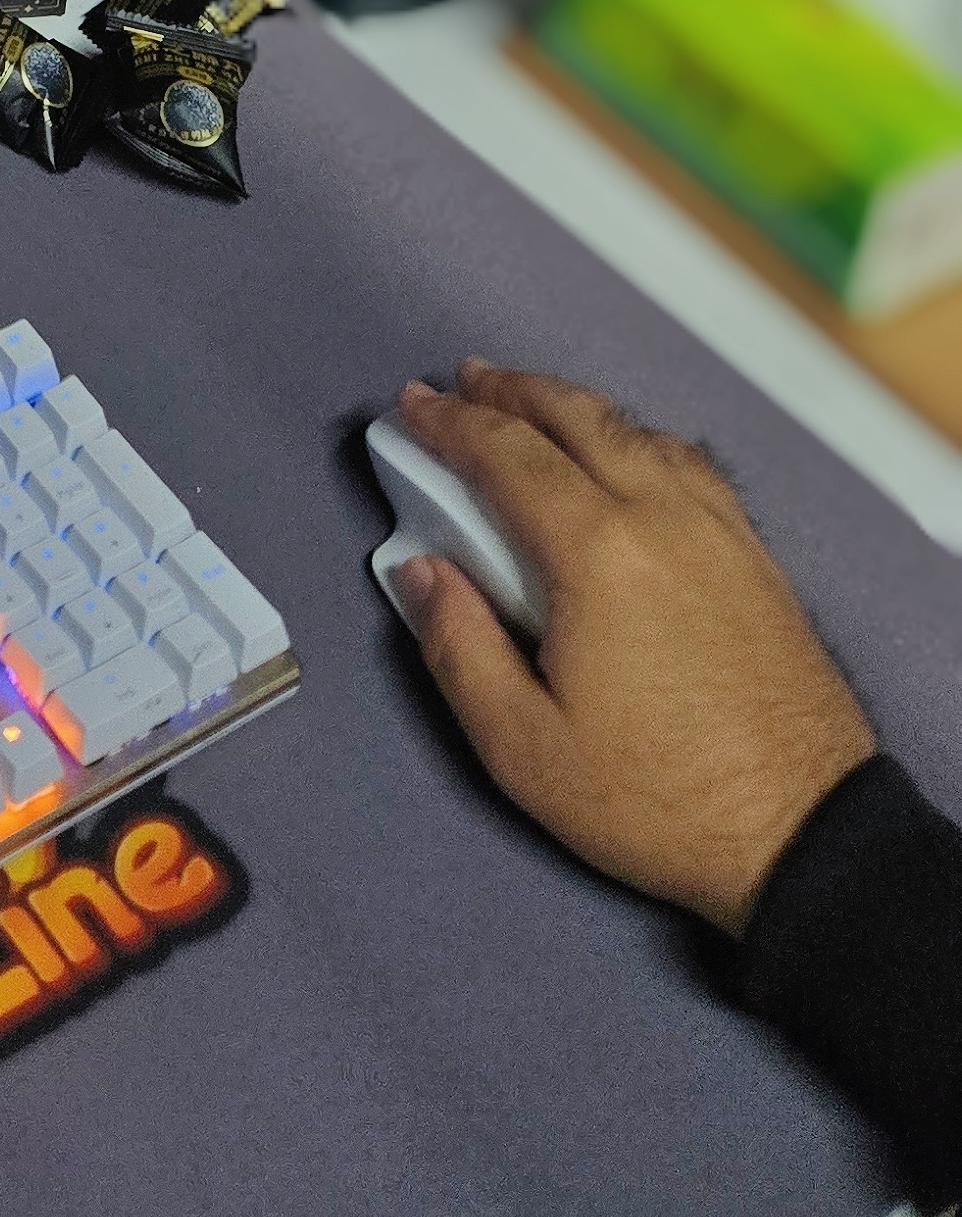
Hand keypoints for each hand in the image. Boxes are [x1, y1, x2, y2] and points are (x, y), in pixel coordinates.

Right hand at [394, 363, 875, 934]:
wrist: (804, 836)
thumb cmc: (658, 798)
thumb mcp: (525, 748)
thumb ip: (458, 647)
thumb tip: (421, 570)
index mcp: (598, 552)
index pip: (509, 455)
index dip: (451, 422)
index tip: (412, 403)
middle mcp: (663, 517)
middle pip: (579, 418)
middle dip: (514, 391)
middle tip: (468, 380)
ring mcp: (722, 533)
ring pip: (640, 432)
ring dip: (577, 408)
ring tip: (539, 409)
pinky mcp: (759, 561)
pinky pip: (690, 465)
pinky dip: (639, 439)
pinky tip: (633, 457)